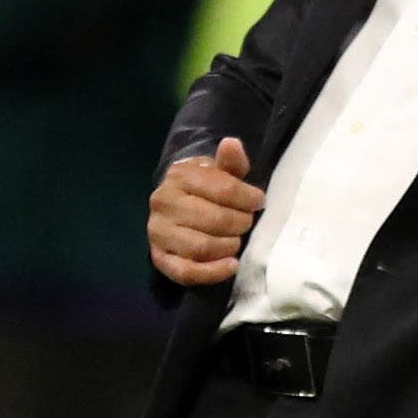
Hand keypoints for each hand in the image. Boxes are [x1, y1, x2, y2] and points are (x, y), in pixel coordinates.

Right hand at [146, 136, 262, 286]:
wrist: (178, 206)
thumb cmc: (207, 189)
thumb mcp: (221, 172)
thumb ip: (231, 162)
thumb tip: (231, 144)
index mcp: (179, 176)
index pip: (222, 188)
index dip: (247, 198)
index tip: (259, 202)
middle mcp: (163, 202)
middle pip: (213, 219)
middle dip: (240, 224)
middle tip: (247, 223)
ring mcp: (158, 232)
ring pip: (201, 247)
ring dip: (228, 246)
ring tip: (238, 241)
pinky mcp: (159, 259)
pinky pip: (186, 272)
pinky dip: (213, 273)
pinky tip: (232, 265)